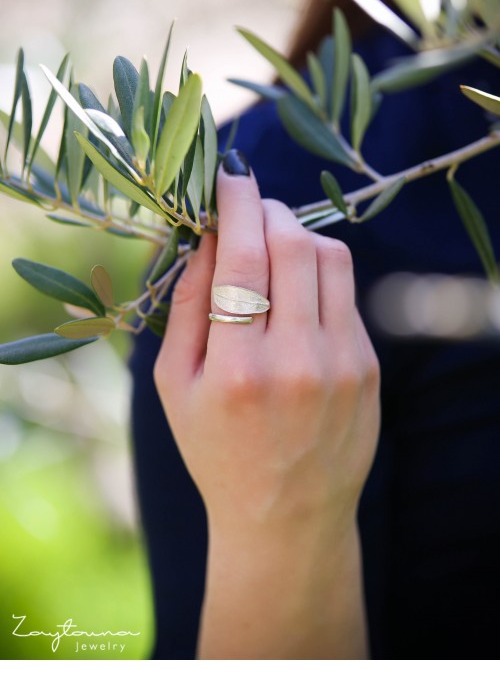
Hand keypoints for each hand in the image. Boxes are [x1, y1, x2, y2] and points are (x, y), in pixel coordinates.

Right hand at [154, 149, 380, 657]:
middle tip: (248, 206)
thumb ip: (186, 305)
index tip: (227, 176)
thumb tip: (203, 235)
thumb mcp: (175, 385)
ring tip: (272, 241)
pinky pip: (346, 291)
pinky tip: (297, 287)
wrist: (287, 513)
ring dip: (298, 232)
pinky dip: (318, 271)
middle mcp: (295, 362)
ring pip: (330, 257)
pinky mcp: (369, 366)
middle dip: (267, 208)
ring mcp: (342, 363)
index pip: (241, 257)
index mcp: (235, 370)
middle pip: (292, 244)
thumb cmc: (217, 449)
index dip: (235, 203)